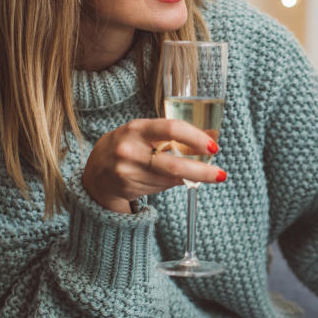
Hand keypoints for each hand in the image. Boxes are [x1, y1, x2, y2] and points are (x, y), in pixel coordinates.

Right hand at [82, 118, 223, 212]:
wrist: (96, 171)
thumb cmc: (127, 145)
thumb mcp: (146, 132)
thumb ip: (175, 134)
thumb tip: (212, 136)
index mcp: (137, 128)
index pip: (171, 129)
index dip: (195, 138)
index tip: (213, 146)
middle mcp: (130, 150)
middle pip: (173, 164)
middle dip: (202, 171)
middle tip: (221, 174)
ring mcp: (127, 171)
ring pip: (170, 179)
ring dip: (188, 177)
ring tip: (196, 173)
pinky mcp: (128, 188)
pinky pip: (162, 187)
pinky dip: (173, 183)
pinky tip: (172, 178)